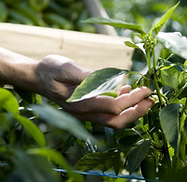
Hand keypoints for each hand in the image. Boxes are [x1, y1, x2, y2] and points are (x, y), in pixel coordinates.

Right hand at [32, 54, 153, 127]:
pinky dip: (120, 107)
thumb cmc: (49, 70)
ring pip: (112, 120)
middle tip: (151, 99)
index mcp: (79, 102)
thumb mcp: (64, 67)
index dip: (132, 100)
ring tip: (143, 97)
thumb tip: (103, 80)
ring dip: (130, 111)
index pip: (113, 107)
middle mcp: (83, 112)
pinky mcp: (85, 108)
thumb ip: (83, 75)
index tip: (145, 89)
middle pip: (116, 121)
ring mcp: (84, 113)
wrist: (37, 77)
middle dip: (136, 112)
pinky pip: (106, 114)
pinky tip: (124, 91)